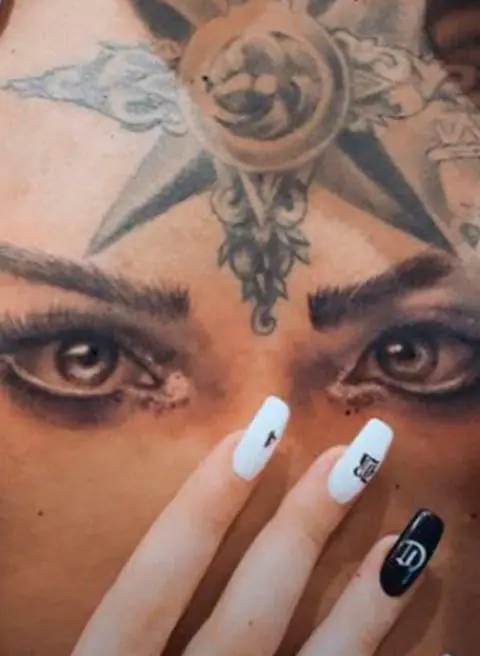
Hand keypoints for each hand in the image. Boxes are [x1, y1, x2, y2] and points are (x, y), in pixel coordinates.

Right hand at [72, 398, 442, 655]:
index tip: (254, 432)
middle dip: (304, 530)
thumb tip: (105, 521)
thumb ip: (107, 624)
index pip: (147, 590)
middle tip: (357, 450)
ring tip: (407, 528)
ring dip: (360, 602)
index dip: (199, 508)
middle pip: (243, 620)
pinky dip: (371, 642)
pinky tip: (403, 581)